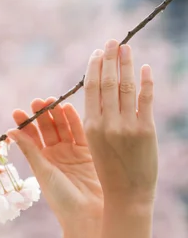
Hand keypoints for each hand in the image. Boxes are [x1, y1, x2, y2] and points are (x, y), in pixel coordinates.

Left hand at [7, 98, 102, 227]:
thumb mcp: (43, 171)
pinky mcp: (88, 152)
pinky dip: (74, 120)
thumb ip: (30, 150)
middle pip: (47, 129)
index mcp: (41, 161)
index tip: (18, 111)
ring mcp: (72, 152)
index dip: (24, 124)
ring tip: (50, 102)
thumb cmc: (62, 197)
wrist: (88, 213)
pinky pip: (80, 132)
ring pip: (62, 128)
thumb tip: (10, 132)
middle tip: (37, 102)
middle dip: (41, 115)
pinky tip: (67, 108)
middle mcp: (55, 155)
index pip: (30, 137)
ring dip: (56, 114)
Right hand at [83, 40, 157, 207]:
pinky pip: (146, 99)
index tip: (97, 54)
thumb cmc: (107, 173)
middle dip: (110, 60)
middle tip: (112, 42)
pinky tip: (146, 68)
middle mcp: (106, 123)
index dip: (94, 69)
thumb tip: (100, 99)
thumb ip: (96, 122)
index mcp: (90, 126)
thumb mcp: (92, 147)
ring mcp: (126, 126)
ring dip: (127, 64)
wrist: (126, 195)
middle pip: (107, 83)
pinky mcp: (145, 130)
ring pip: (125, 87)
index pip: (91, 90)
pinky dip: (147, 81)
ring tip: (127, 48)